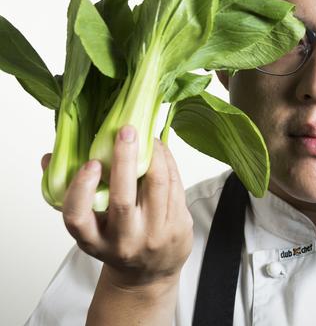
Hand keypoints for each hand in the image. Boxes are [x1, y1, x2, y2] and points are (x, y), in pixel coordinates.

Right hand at [40, 125, 193, 287]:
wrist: (150, 272)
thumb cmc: (115, 240)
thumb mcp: (90, 226)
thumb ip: (72, 192)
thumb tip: (49, 157)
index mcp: (94, 240)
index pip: (78, 218)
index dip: (81, 189)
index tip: (90, 164)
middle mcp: (124, 240)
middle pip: (123, 200)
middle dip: (125, 160)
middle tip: (125, 131)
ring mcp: (154, 235)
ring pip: (157, 187)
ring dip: (154, 155)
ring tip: (147, 136)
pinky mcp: (179, 227)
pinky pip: (176, 186)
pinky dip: (168, 163)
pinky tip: (161, 150)